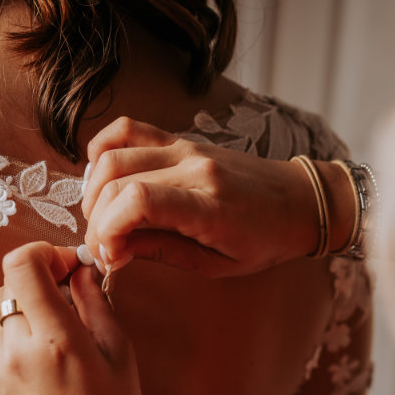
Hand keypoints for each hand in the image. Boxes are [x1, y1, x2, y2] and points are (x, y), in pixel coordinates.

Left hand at [0, 242, 144, 394]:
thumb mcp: (120, 354)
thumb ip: (95, 302)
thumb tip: (80, 268)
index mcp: (55, 340)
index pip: (21, 265)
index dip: (43, 252)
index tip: (68, 265)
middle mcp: (18, 350)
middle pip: (12, 284)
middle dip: (42, 279)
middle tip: (73, 293)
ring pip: (2, 309)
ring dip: (29, 305)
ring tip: (63, 329)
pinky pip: (0, 337)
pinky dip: (21, 332)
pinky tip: (50, 357)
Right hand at [81, 117, 337, 277]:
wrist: (300, 200)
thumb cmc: (265, 240)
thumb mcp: (217, 264)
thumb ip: (161, 252)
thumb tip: (113, 251)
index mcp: (209, 206)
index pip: (137, 202)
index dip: (107, 230)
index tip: (109, 255)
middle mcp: (194, 168)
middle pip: (116, 179)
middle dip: (96, 218)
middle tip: (104, 246)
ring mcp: (186, 147)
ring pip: (113, 154)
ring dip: (94, 190)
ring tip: (103, 219)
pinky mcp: (181, 139)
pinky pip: (129, 130)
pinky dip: (104, 151)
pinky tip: (103, 179)